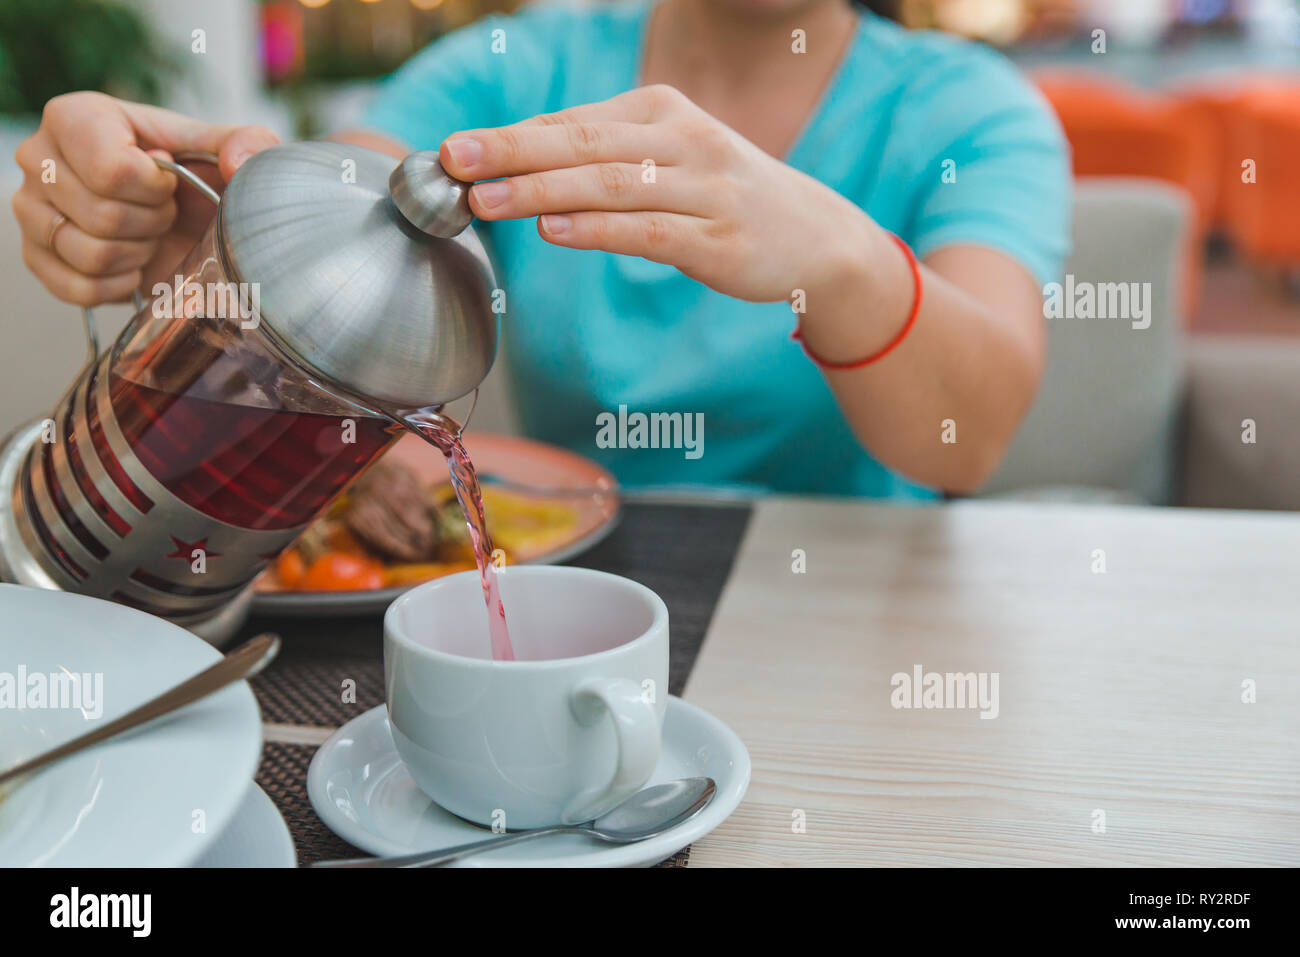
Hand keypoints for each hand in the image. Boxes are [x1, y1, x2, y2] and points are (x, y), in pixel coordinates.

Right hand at [11, 92, 278, 306]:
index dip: (155, 190)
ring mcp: (29, 209)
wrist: (182, 222)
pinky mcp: (36, 257)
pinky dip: (117, 285)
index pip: (112, 170)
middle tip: (162, 213)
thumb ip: (249, 143)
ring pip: (89, 253)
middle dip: (152, 223)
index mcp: (75, 116)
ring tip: (146, 235)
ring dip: (136, 253)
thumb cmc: (196, 179)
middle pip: (103, 215)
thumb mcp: (225, 155)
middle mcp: (38, 157)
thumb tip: (238, 161)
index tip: (169, 184)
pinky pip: (78, 288)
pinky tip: (131, 263)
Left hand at [440, 84, 879, 303]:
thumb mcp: (667, 157)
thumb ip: (600, 157)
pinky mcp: (719, 240)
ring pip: (609, 184)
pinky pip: (647, 231)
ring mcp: (704, 189)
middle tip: (455, 159)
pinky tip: (554, 231)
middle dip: (512, 151)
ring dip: (542, 192)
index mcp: (662, 110)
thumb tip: (516, 160)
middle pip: (583, 143)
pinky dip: (596, 230)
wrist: (815, 235)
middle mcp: (684, 140)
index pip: (573, 120)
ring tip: (486, 199)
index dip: (509, 135)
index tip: (453, 149)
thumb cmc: (723, 195)